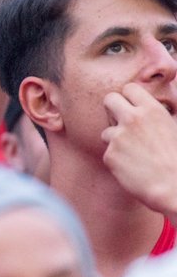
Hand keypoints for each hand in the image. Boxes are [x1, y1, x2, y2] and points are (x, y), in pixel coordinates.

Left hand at [102, 82, 176, 216]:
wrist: (174, 188)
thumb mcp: (173, 129)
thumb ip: (156, 117)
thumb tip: (145, 109)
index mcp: (152, 110)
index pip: (130, 88)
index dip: (130, 98)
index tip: (133, 108)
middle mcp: (133, 119)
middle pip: (109, 99)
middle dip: (113, 109)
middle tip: (121, 123)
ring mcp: (119, 136)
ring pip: (106, 131)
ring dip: (116, 141)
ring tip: (135, 155)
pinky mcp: (110, 155)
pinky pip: (108, 153)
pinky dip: (117, 160)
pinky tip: (133, 168)